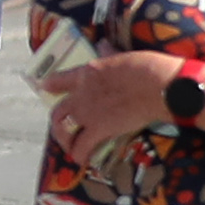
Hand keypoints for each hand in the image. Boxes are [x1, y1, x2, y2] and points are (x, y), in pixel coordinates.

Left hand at [48, 49, 185, 155]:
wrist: (158, 86)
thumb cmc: (146, 67)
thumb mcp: (122, 56)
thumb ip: (109, 53)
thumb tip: (103, 43)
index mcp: (87, 73)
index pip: (59, 80)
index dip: (50, 85)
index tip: (45, 88)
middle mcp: (81, 94)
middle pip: (58, 111)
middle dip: (57, 123)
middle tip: (62, 130)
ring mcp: (88, 112)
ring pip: (64, 130)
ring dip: (64, 141)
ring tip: (70, 149)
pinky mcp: (100, 129)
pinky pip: (83, 145)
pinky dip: (79, 154)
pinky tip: (81, 160)